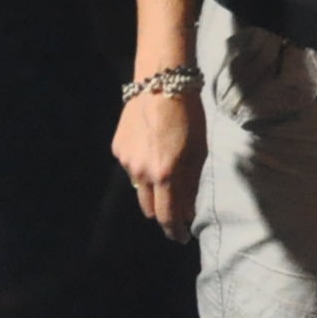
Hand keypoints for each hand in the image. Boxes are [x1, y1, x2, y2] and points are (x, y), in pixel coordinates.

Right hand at [114, 86, 204, 238]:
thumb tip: (188, 210)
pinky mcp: (117, 148)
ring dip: (152, 188)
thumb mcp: (199, 150)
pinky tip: (151, 148)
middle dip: (163, 212)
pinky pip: (131, 168)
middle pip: (149, 209)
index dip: (174, 231)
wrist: (161, 81)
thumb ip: (191, 184)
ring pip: (140, 188)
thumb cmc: (188, 114)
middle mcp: (142, 173)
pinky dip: (142, 166)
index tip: (181, 237)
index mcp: (165, 175)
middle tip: (176, 206)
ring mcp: (126, 161)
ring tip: (164, 167)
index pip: (167, 217)